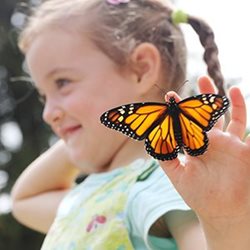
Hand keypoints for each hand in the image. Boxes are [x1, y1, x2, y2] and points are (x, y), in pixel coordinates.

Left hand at [160, 76, 249, 222]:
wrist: (222, 212)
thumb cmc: (199, 195)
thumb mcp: (177, 175)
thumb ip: (164, 156)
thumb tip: (150, 140)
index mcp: (195, 144)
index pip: (186, 121)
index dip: (179, 109)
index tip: (171, 95)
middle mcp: (212, 141)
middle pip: (207, 113)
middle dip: (204, 96)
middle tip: (200, 78)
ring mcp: (230, 143)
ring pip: (228, 116)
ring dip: (225, 100)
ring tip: (221, 85)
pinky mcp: (245, 149)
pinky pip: (248, 128)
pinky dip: (243, 110)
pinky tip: (239, 94)